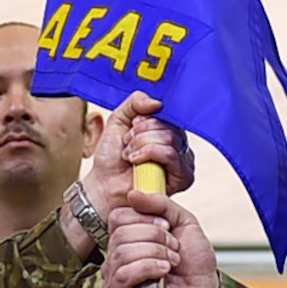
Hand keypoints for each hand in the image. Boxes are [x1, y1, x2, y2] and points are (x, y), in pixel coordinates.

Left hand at [78, 94, 196, 225]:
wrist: (104, 184)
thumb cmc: (112, 157)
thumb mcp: (119, 119)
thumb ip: (135, 102)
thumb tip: (157, 103)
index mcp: (167, 130)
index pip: (167, 113)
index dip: (145, 119)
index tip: (130, 128)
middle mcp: (179, 145)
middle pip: (168, 127)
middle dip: (141, 134)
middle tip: (127, 144)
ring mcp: (183, 162)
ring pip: (169, 139)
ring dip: (142, 144)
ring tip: (130, 155)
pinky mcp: (182, 178)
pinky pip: (170, 155)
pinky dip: (148, 154)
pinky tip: (135, 163)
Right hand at [104, 187, 218, 287]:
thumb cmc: (195, 263)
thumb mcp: (183, 221)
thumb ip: (160, 204)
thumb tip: (133, 194)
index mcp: (128, 238)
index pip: (118, 216)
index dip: (145, 219)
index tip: (166, 228)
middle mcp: (117, 256)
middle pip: (120, 233)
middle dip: (155, 238)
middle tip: (173, 248)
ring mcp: (114, 278)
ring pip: (122, 252)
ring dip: (155, 253)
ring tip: (171, 262)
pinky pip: (123, 274)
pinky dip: (148, 268)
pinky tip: (163, 272)